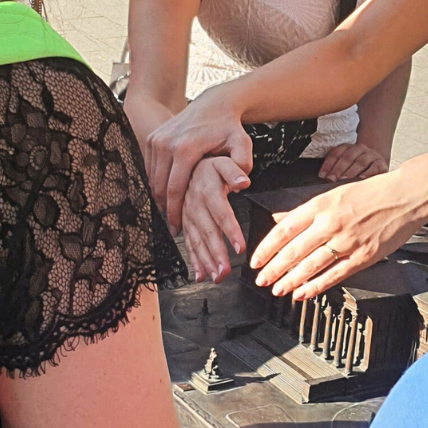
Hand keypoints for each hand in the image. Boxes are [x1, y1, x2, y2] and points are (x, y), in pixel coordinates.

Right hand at [144, 86, 252, 231]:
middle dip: (165, 209)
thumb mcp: (242, 144)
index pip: (175, 189)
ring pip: (152, 178)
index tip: (177, 228)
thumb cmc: (229, 127)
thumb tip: (242, 185)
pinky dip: (156, 182)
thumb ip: (243, 165)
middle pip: (160, 187)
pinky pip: (150, 168)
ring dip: (159, 197)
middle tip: (173, 226)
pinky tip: (167, 193)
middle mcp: (166, 143)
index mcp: (185, 148)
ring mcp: (157, 139)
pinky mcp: (153, 138)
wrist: (214, 103)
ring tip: (170, 212)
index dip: (175, 212)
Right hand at [183, 157, 249, 282]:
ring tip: (217, 277)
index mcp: (207, 186)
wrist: (186, 152)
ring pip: (195, 239)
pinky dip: (193, 258)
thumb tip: (244, 182)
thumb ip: (235, 168)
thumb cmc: (212, 153)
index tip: (240, 248)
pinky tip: (200, 274)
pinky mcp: (183, 217)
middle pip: (206, 230)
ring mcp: (186, 210)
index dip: (230, 230)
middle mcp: (194, 200)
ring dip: (205, 261)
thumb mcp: (227, 150)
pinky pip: (187, 240)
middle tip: (226, 273)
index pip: (220, 211)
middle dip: (216, 254)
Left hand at [250, 170, 419, 301]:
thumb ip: (305, 210)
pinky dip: (316, 286)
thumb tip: (279, 219)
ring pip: (312, 265)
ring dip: (291, 280)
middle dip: (274, 268)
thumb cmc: (371, 193)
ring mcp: (348, 241)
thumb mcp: (333, 194)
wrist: (405, 195)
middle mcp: (331, 223)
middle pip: (295, 250)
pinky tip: (303, 293)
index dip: (267, 247)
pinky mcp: (363, 256)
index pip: (285, 229)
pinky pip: (335, 275)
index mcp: (321, 205)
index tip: (256, 260)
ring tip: (277, 289)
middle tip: (261, 280)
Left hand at [317, 141, 387, 181]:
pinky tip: (362, 178)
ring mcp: (371, 155)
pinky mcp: (381, 163)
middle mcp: (360, 149)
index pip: (336, 153)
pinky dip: (368, 172)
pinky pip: (374, 167)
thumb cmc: (357, 166)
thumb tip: (323, 178)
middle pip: (347, 157)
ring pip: (360, 161)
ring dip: (351, 171)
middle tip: (331, 179)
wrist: (378, 160)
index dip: (328, 164)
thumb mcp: (347, 163)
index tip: (322, 175)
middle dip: (338, 168)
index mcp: (348, 148)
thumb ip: (336, 168)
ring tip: (344, 179)